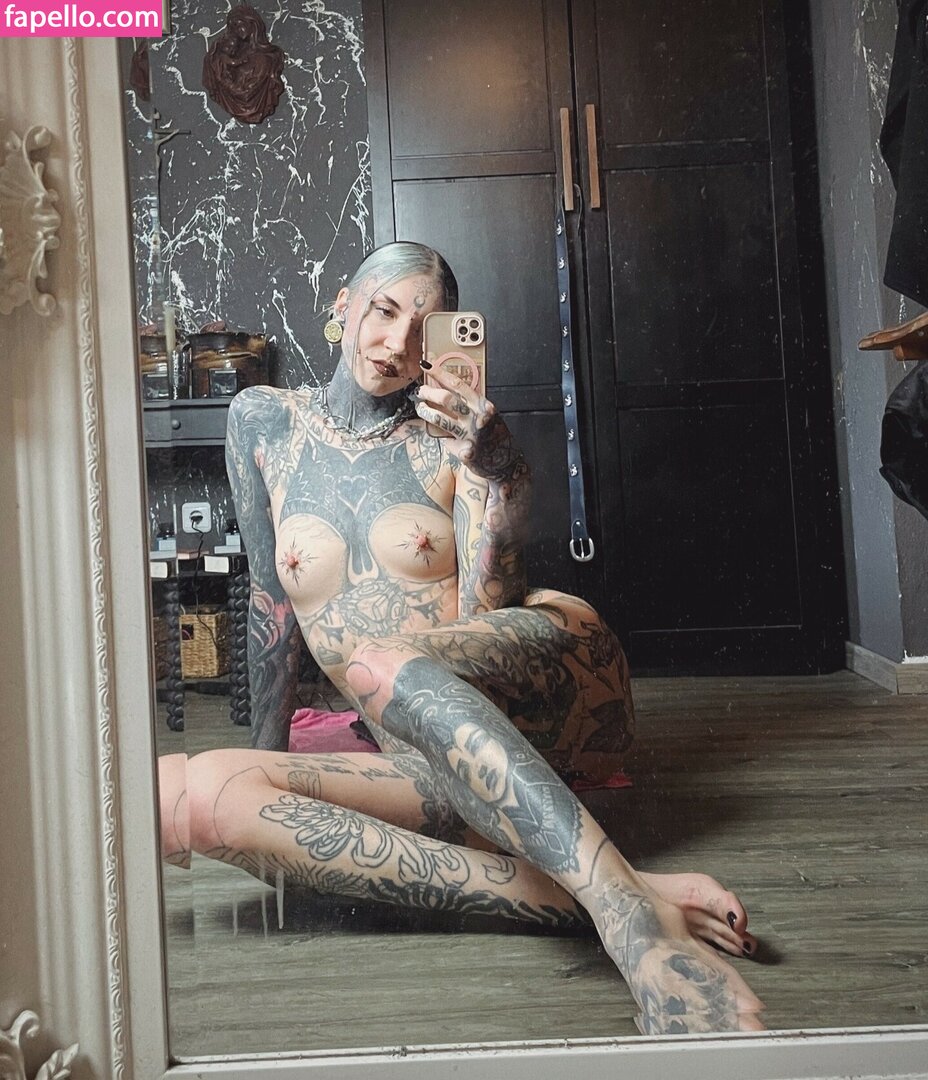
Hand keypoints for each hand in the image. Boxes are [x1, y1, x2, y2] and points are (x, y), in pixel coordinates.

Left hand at [413, 366, 523, 481]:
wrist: (506, 462)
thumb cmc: (494, 436)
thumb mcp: (485, 414)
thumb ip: (468, 404)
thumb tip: (444, 389)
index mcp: (482, 404)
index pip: (458, 384)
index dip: (440, 373)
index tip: (427, 366)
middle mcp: (477, 417)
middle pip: (446, 398)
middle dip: (429, 393)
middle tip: (420, 392)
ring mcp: (471, 435)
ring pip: (439, 418)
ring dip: (425, 412)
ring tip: (421, 408)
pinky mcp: (466, 451)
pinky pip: (444, 440)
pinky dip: (438, 436)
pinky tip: (433, 432)